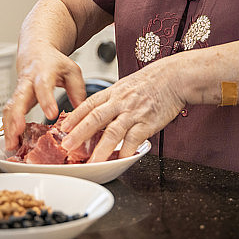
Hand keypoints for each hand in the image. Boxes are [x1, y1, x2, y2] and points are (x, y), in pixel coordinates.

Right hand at [2, 44, 85, 149]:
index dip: (46, 100)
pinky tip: (11, 143)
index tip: (51, 115)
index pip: (43, 86)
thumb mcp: (71, 70)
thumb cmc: (54, 64)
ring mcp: (19, 92)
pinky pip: (8, 115)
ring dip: (8, 127)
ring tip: (12, 145)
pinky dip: (7, 129)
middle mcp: (28, 83)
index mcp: (44, 73)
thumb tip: (81, 110)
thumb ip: (77, 89)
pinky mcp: (15, 101)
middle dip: (17, 116)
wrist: (37, 53)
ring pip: (9, 109)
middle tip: (18, 131)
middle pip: (19, 98)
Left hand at [59, 56, 184, 161]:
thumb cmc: (152, 81)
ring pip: (113, 132)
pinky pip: (135, 139)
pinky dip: (127, 151)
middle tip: (66, 145)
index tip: (63, 127)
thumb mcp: (126, 85)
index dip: (75, 116)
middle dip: (79, 133)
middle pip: (95, 118)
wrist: (175, 77)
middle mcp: (121, 102)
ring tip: (92, 161)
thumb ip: (112, 99)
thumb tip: (98, 112)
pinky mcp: (148, 123)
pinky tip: (121, 160)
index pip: (89, 104)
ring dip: (101, 148)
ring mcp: (134, 113)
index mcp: (113, 92)